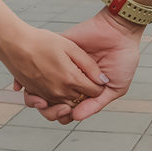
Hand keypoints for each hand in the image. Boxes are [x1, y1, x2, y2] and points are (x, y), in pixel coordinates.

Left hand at [14, 7, 143, 123]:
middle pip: (52, 101)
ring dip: (37, 97)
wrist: (120, 32)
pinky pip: (38, 64)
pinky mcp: (57, 51)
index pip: (68, 108)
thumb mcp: (115, 88)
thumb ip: (96, 104)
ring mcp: (62, 66)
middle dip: (49, 109)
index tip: (65, 115)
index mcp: (84, 90)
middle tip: (55, 108)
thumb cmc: (123, 59)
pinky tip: (28, 85)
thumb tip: (75, 117)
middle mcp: (71, 80)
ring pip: (41, 86)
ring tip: (43, 99)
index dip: (64, 114)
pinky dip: (28, 76)